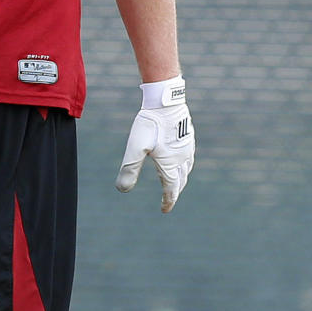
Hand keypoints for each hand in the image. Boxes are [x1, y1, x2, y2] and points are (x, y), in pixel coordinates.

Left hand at [115, 77, 194, 212]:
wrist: (165, 100)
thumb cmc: (150, 124)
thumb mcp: (135, 148)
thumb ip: (129, 169)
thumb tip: (122, 190)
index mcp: (171, 163)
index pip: (171, 188)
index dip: (168, 201)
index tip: (164, 210)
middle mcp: (183, 157)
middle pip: (181, 181)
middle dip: (175, 192)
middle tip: (169, 200)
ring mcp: (188, 146)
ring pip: (187, 169)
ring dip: (181, 179)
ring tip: (176, 183)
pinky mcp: (188, 136)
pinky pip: (189, 157)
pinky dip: (184, 165)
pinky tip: (180, 160)